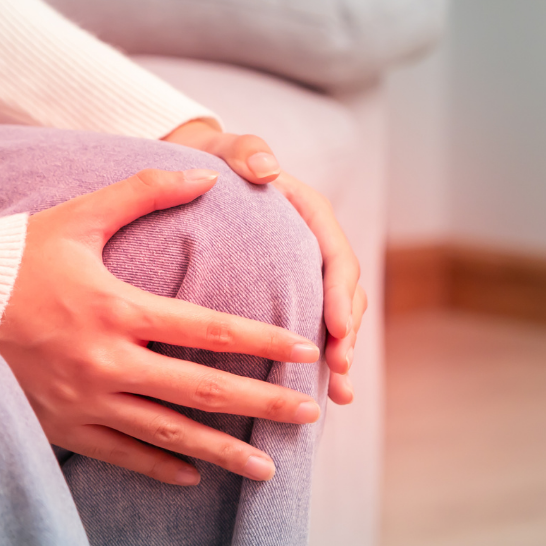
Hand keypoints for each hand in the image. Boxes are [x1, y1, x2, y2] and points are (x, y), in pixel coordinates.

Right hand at [0, 168, 323, 485]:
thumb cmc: (13, 253)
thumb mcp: (80, 215)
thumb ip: (145, 190)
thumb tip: (207, 174)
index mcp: (117, 307)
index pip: (209, 328)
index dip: (263, 339)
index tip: (305, 348)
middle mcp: (106, 361)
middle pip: (203, 390)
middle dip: (263, 404)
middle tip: (308, 413)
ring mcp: (84, 400)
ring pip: (170, 435)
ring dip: (224, 454)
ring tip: (268, 469)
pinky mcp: (61, 426)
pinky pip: (122, 456)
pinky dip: (162, 468)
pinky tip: (194, 476)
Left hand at [162, 120, 367, 404]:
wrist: (200, 172)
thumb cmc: (214, 160)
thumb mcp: (228, 150)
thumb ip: (246, 152)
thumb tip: (266, 167)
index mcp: (309, 213)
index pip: (335, 255)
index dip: (340, 294)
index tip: (337, 328)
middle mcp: (315, 244)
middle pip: (344, 293)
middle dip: (346, 334)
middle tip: (338, 369)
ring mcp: (307, 271)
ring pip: (336, 317)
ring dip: (341, 354)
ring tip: (339, 393)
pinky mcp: (294, 291)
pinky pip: (314, 327)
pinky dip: (322, 359)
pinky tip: (328, 396)